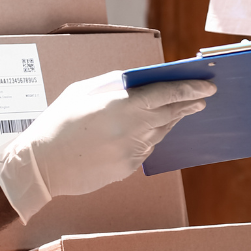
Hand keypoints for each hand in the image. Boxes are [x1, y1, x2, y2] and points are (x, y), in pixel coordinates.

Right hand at [0, 72, 215, 221]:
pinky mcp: (127, 168)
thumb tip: (135, 82)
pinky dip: (150, 138)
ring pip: (160, 133)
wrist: (42, 164)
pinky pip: (146, 149)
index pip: (167, 94)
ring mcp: (132, 151)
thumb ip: (112, 84)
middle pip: (171, 114)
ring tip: (180, 111)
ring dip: (172, 120)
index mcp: (122, 104)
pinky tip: (149, 132)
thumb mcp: (82, 91)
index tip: (207, 85)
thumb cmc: (58, 122)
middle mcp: (132, 128)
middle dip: (189, 105)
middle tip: (203, 98)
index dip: (190, 88)